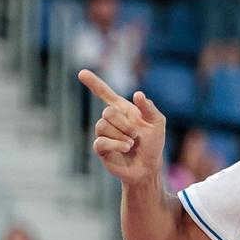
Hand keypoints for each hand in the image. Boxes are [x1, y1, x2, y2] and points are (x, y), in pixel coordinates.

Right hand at [80, 69, 166, 184]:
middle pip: (107, 112)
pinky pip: (102, 141)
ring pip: (102, 126)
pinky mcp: (101, 148)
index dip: (94, 83)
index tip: (82, 73)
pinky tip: (126, 149)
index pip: (104, 93)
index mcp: (122, 109)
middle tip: (136, 135)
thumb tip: (137, 94)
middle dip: (125, 124)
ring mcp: (104, 133)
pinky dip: (117, 144)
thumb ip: (149, 108)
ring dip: (122, 135)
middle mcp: (111, 120)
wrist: (148, 167)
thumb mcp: (157, 123)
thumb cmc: (153, 143)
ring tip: (132, 144)